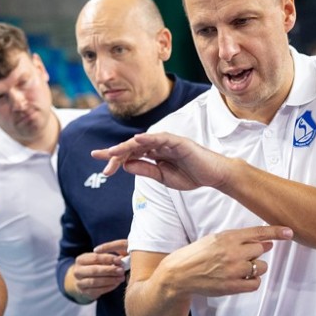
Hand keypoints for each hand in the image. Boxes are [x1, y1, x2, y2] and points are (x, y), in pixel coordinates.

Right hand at [69, 239, 127, 302]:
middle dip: (110, 270)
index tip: (119, 260)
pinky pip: (97, 290)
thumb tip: (121, 259)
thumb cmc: (93, 267)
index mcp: (80, 260)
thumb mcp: (97, 260)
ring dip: (110, 280)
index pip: (95, 258)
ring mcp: (79, 283)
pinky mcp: (84, 293)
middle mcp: (77, 271)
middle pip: (94, 270)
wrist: (82, 281)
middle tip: (121, 270)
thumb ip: (107, 258)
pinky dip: (108, 287)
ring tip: (121, 278)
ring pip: (95, 282)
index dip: (108, 258)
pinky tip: (116, 284)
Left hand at [91, 132, 233, 190]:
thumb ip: (145, 170)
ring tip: (111, 152)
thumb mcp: (162, 177)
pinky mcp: (179, 142)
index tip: (102, 167)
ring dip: (126, 146)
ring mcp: (168, 141)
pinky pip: (161, 138)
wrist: (214, 176)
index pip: (131, 154)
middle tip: (101, 162)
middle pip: (132, 147)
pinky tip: (136, 140)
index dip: (116, 158)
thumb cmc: (191, 175)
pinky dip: (149, 138)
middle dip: (116, 154)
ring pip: (143, 142)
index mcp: (154, 153)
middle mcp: (159, 145)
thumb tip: (125, 165)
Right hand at [154, 225, 292, 297]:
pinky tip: (241, 278)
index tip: (290, 232)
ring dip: (255, 267)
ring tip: (238, 268)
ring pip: (260, 267)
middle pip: (261, 250)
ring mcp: (233, 270)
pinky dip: (252, 281)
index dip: (276, 231)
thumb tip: (265, 243)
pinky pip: (255, 283)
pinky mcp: (233, 286)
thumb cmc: (197, 255)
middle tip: (242, 255)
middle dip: (255, 252)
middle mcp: (232, 252)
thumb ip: (239, 239)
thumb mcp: (215, 239)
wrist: (179, 275)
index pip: (258, 232)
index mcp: (227, 237)